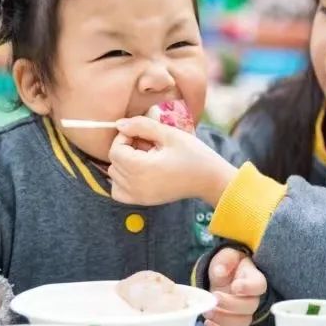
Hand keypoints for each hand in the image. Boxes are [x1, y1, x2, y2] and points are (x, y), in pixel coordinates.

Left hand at [108, 116, 237, 205]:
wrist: (210, 180)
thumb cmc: (194, 154)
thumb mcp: (169, 134)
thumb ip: (142, 126)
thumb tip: (119, 124)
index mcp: (141, 169)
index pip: (115, 150)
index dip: (125, 137)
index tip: (142, 134)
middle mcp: (135, 186)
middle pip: (114, 163)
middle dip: (126, 149)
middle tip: (147, 144)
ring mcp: (138, 196)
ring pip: (114, 176)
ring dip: (124, 164)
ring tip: (146, 157)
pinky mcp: (143, 201)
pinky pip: (119, 192)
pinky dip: (122, 181)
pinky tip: (139, 172)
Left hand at [203, 248, 266, 325]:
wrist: (221, 276)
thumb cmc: (228, 265)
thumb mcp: (226, 256)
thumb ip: (226, 260)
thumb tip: (220, 271)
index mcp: (253, 279)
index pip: (259, 286)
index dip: (249, 288)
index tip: (235, 286)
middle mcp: (252, 298)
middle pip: (250, 307)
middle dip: (230, 305)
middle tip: (214, 298)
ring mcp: (243, 313)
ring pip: (242, 323)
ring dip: (223, 319)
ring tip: (207, 312)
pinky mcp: (233, 323)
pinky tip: (208, 323)